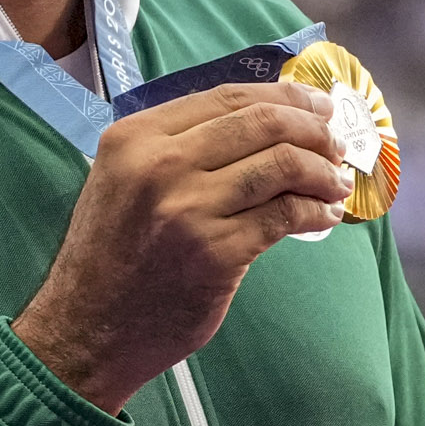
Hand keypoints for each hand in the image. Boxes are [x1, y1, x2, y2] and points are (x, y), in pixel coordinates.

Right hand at [8, 82, 354, 411]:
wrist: (87, 330)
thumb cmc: (112, 255)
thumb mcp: (124, 180)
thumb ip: (178, 146)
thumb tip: (263, 121)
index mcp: (135, 138)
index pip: (227, 97)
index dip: (285, 96)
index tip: (317, 104)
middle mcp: (160, 165)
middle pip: (261, 123)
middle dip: (313, 128)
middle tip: (338, 141)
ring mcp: (189, 210)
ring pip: (281, 165)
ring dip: (322, 170)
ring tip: (336, 181)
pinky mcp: (217, 254)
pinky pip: (284, 216)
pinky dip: (315, 211)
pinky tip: (324, 215)